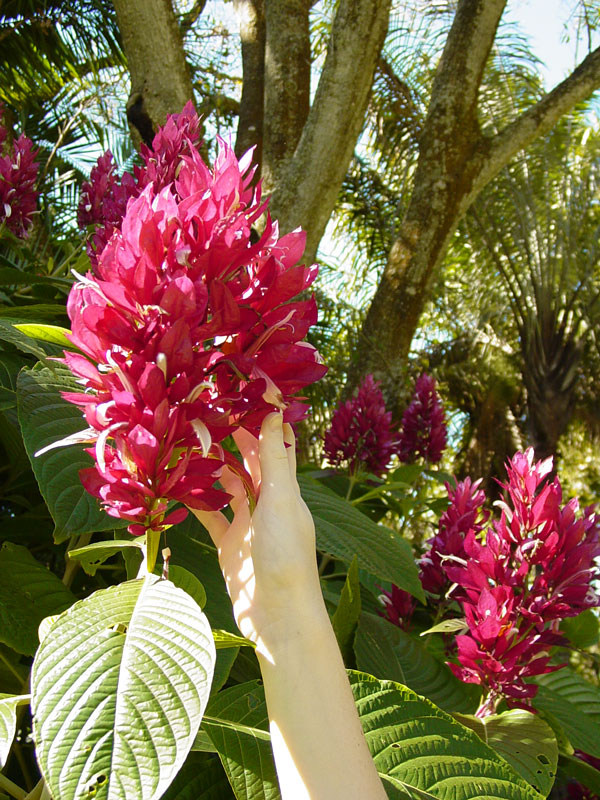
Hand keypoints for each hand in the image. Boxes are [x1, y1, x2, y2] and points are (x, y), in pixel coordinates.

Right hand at [191, 412, 320, 650]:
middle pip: (249, 464)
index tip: (245, 396)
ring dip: (212, 469)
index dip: (264, 422)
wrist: (278, 613)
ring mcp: (247, 524)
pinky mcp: (229, 545)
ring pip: (227, 488)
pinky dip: (197, 503)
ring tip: (189, 443)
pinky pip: (210, 517)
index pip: (276, 446)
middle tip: (207, 414)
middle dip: (232, 440)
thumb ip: (273, 460)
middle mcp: (267, 503)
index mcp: (285, 490)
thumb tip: (276, 413)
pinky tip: (179, 488)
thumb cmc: (286, 554)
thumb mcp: (280, 501)